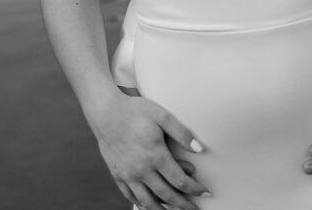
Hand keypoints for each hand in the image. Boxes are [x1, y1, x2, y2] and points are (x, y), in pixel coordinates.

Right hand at [91, 90, 208, 208]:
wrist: (106, 112)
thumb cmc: (135, 111)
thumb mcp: (163, 116)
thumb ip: (182, 133)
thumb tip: (199, 149)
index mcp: (156, 156)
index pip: (180, 181)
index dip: (194, 189)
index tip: (204, 192)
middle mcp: (142, 170)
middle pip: (166, 195)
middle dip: (183, 204)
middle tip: (194, 209)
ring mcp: (128, 175)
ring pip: (147, 201)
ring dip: (163, 209)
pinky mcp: (118, 175)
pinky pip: (131, 196)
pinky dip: (142, 203)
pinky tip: (149, 204)